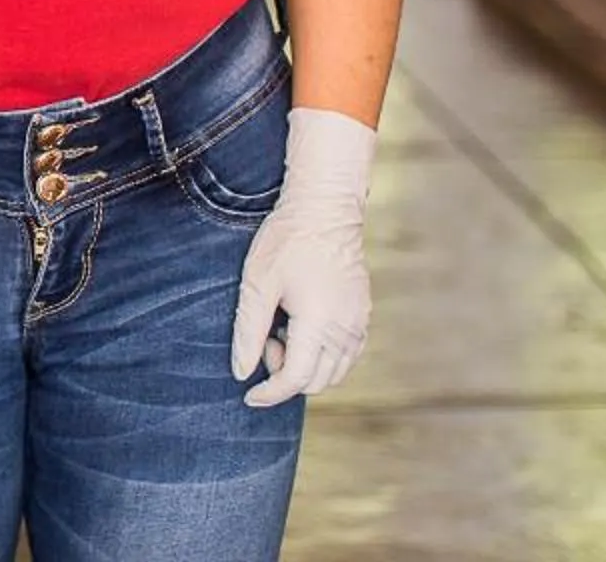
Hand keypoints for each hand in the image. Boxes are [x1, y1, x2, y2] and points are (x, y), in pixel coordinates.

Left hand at [230, 107, 376, 406]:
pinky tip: (302, 328)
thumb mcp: (258, 284)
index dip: (270, 394)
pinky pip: (347, 355)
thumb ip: (248, 332)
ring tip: (281, 330)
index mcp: (320, 324)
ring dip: (305, 366)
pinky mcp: (363, 314)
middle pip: (317, 382)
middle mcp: (346, 330)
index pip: (296, 379)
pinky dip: (323, 356)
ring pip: (335, 372)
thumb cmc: (286, 242)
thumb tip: (241, 373)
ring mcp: (359, 323)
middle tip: (265, 338)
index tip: (249, 396)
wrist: (324, 209)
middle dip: (285, 374)